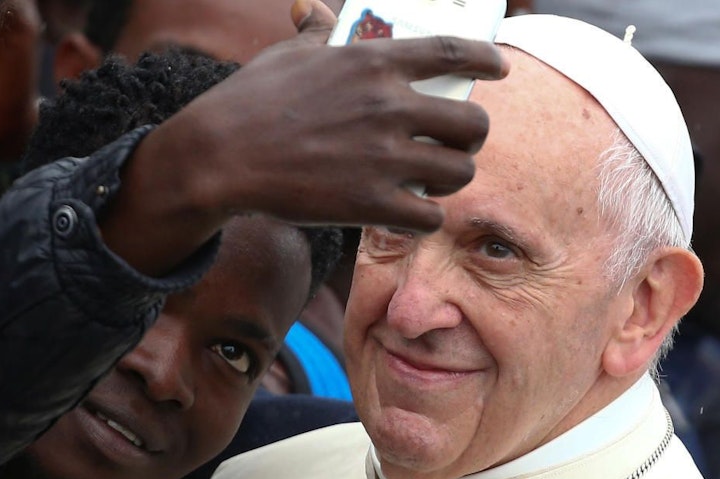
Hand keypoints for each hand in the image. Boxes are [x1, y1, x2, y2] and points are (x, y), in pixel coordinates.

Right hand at [102, 0, 508, 274]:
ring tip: (431, 182)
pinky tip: (407, 213)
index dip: (486, 60)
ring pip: (460, 173)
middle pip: (474, 123)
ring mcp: (384, 156)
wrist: (218, 157)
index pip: (453, 52)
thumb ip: (313, 33)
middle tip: (457, 146)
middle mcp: (390, 106)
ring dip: (451, 179)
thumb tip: (308, 9)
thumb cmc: (248, 101)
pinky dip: (423, 217)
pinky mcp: (371, 202)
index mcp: (374, 63)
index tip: (500, 69)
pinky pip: (429, 216)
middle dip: (472, 138)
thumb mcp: (286, 56)